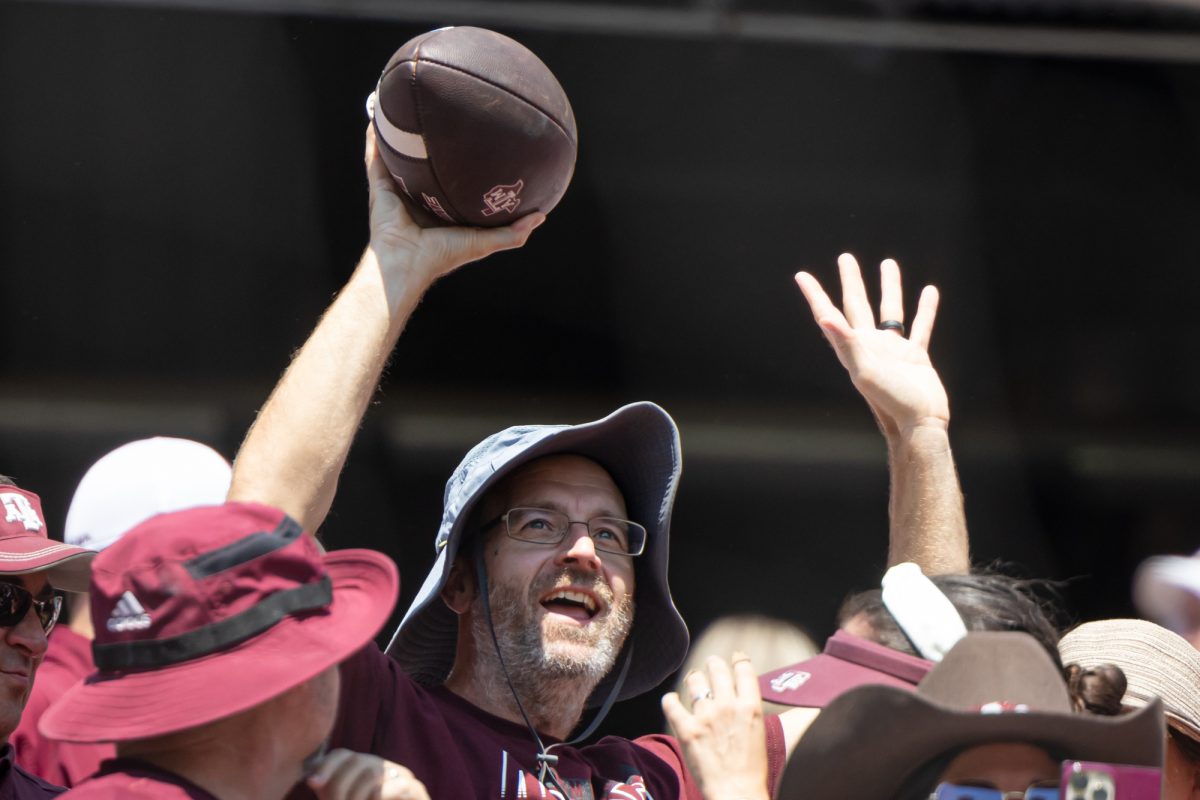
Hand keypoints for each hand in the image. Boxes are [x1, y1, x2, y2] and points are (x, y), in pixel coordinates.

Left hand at [307, 749, 429, 799]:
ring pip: (371, 773)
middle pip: (356, 760)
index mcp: (364, 769)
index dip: (327, 765)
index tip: (312, 784)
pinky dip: (378, 798)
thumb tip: (311, 779)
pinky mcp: (417, 790)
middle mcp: (383, 767)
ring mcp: (403, 777)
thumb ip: (329, 791)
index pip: (343, 755)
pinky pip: (394, 787)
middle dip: (338, 786)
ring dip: (355, 796)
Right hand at [364, 123, 542, 287]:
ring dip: (399, 135)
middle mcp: (418, 198)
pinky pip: (375, 157)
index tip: (477, 143)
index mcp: (440, 210)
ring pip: (398, 158)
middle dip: (432, 145)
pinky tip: (377, 115)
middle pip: (425, 166)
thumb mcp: (484, 242)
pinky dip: (374, 138)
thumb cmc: (443, 255)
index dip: (462, 166)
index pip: (452, 183)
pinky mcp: (380, 187)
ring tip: (404, 107)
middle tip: (443, 118)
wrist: (407, 262)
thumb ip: (512, 233)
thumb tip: (541, 215)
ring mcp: (397, 191)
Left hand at [662, 654, 769, 799]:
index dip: (737, 659)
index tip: (734, 658)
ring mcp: (705, 717)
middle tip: (711, 667)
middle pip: (716, 668)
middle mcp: (727, 706)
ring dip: (694, 679)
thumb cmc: (752, 770)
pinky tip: (672, 701)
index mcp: (750, 706)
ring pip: (694, 680)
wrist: (737, 794)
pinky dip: (670, 700)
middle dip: (713, 665)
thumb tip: (746, 695)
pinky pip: (671, 702)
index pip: (743, 667)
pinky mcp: (686, 730)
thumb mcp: (760, 731)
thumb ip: (750, 709)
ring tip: (693, 682)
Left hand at [795, 253, 947, 439]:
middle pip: (858, 305)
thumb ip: (846, 343)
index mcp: (853, 347)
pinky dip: (925, 308)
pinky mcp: (916, 356)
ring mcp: (893, 349)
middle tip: (846, 258)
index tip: (801, 276)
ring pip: (891, 310)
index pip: (829, 314)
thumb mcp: (864, 370)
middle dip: (851, 281)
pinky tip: (929, 291)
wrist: (919, 422)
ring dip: (889, 288)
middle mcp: (870, 345)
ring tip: (888, 263)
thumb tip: (825, 317)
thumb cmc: (890, 401)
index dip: (815, 295)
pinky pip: (920, 325)